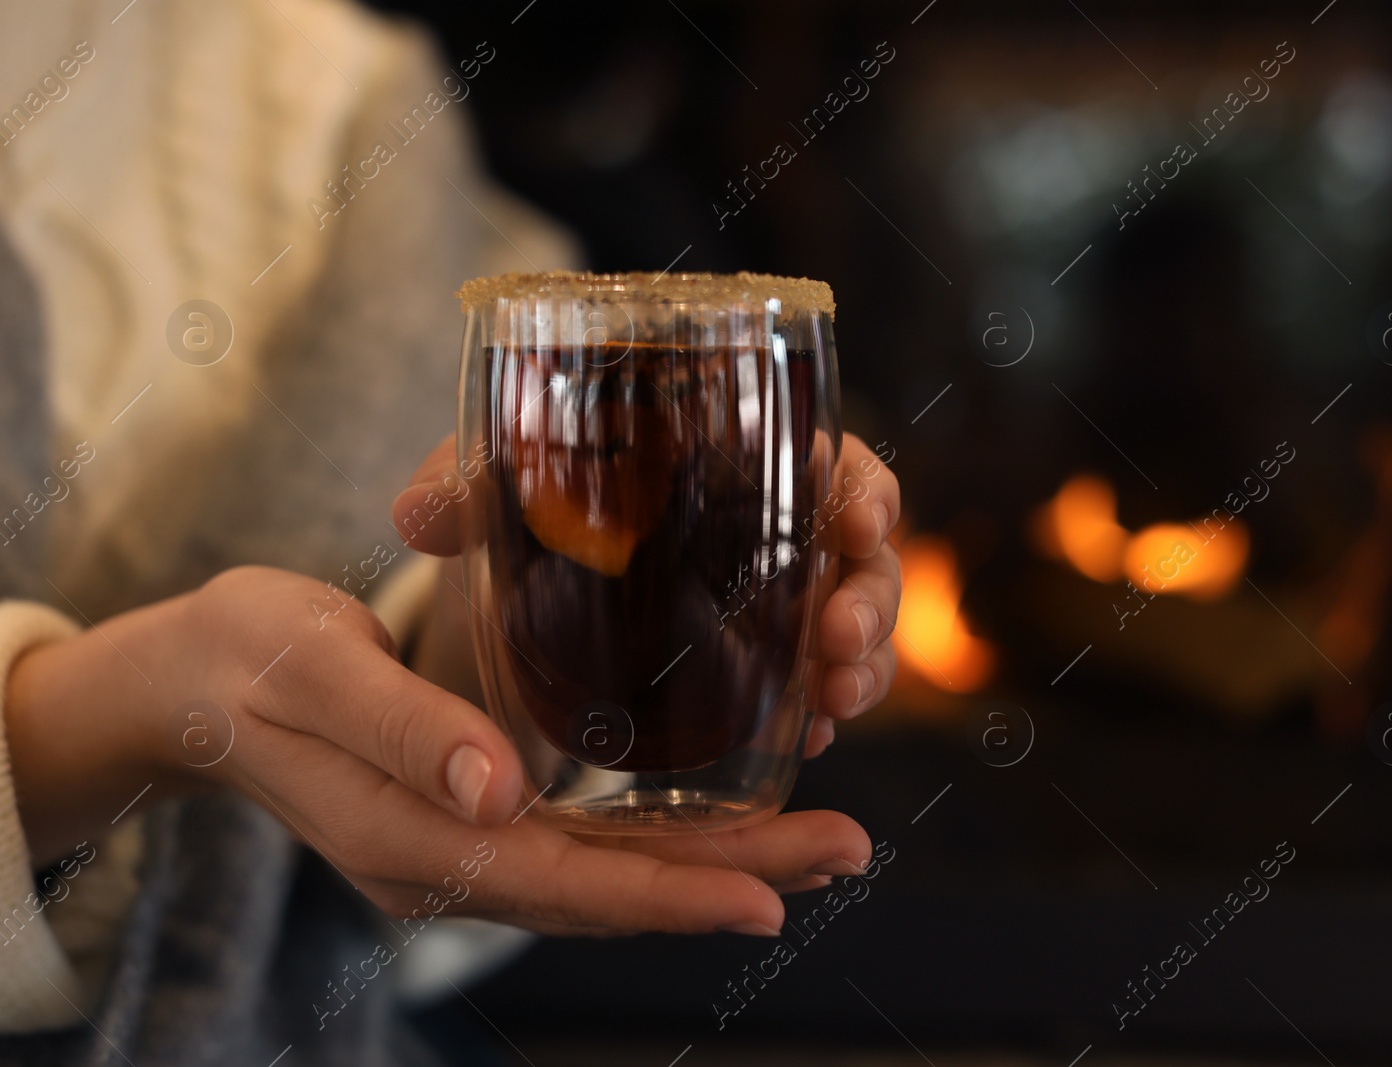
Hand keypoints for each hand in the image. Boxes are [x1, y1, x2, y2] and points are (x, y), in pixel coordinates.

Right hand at [5, 567, 871, 934]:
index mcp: (410, 838)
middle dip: (729, 879)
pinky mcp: (467, 821)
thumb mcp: (311, 669)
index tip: (772, 892)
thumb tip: (499, 788)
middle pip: (607, 892)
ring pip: (604, 878)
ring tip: (814, 848)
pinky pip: (580, 852)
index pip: (564, 882)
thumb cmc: (244, 658)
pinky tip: (718, 830)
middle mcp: (445, 864)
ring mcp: (458, 851)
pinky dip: (657, 849)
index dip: (671, 893)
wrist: (189, 682)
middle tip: (844, 853)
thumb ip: (404, 726)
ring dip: (709, 868)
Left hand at [393, 431, 901, 757]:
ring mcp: (774, 608)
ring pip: (852, 631)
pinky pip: (813, 694)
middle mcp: (773, 534)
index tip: (859, 522)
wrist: (523, 580)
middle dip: (870, 599)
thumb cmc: (531, 506)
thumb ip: (465, 485)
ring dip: (861, 668)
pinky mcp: (759, 673)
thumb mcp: (498, 484)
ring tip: (833, 705)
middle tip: (838, 637)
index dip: (864, 490)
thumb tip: (422, 515)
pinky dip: (819, 718)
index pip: (834, 461)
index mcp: (738, 460)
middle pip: (860, 557)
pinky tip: (810, 740)